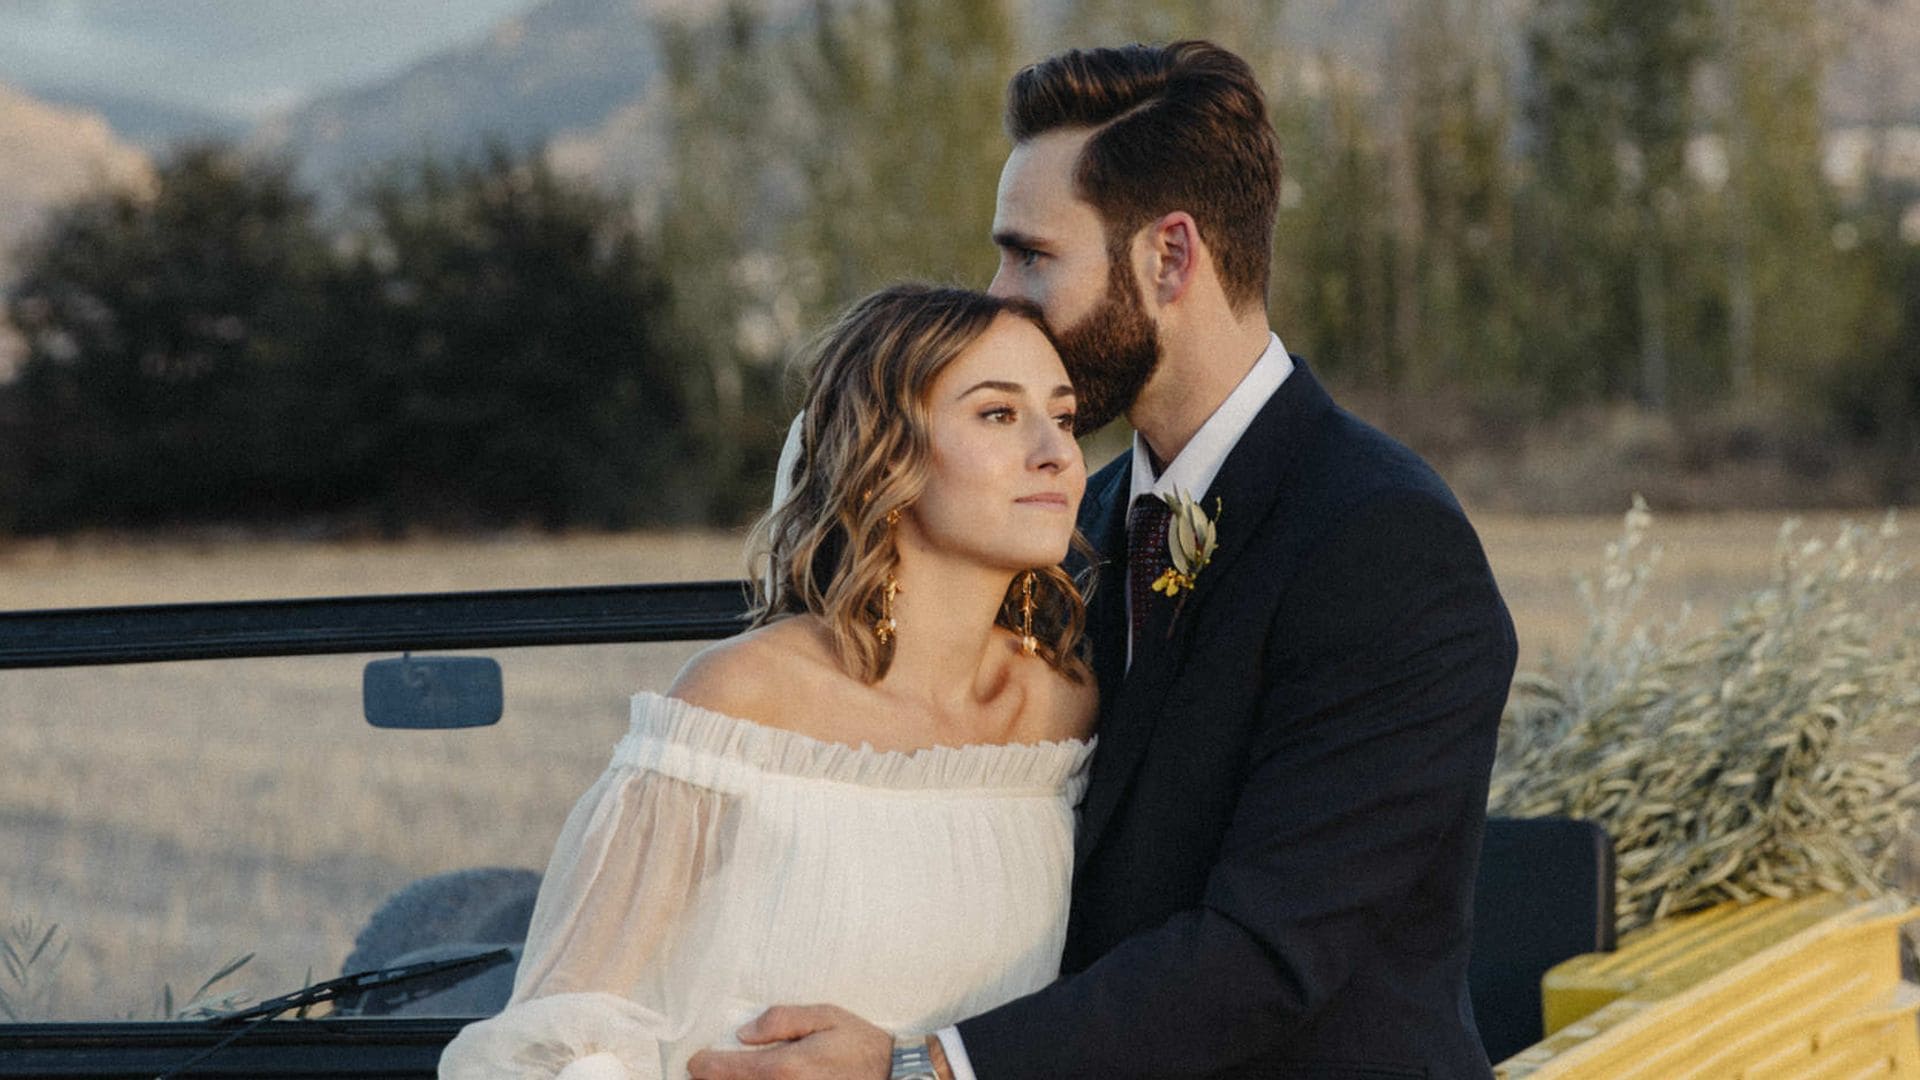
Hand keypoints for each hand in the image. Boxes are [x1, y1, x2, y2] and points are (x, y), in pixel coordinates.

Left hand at [685, 1004, 891, 1079]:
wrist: (892, 1076)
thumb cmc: (859, 1044)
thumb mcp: (825, 1016)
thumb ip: (781, 1019)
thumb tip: (743, 1033)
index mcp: (783, 1068)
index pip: (723, 1072)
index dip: (702, 1065)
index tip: (697, 1060)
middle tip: (709, 1071)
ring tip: (729, 1077)